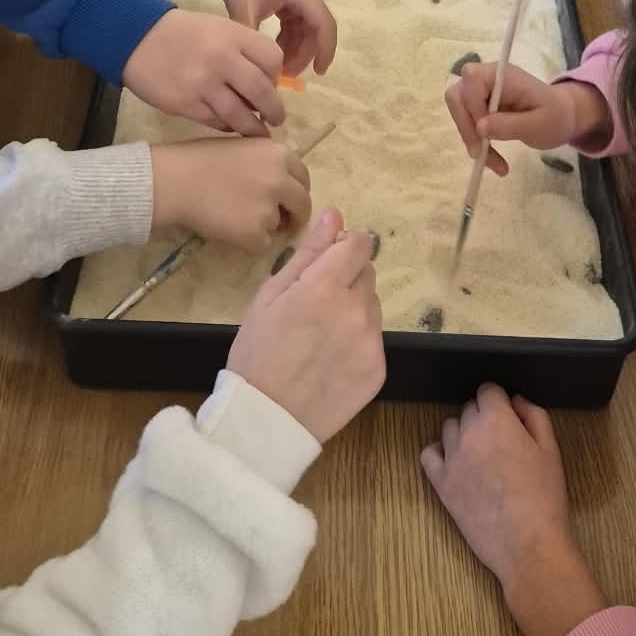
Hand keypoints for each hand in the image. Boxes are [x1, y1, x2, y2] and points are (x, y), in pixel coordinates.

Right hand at [123, 9, 285, 132]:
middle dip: (274, 110)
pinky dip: (228, 126)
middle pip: (262, 92)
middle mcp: (223, 59)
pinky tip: (229, 125)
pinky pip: (217, 122)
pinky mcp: (186, 105)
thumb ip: (243, 50)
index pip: (272, 59)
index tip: (271, 85)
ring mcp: (204, 84)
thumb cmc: (182, 33)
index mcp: (233, 35)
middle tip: (276, 118)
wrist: (136, 38)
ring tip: (257, 132)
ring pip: (241, 115)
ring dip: (253, 127)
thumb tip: (267, 83)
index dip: (276, 76)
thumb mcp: (218, 28)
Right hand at [150, 136, 311, 248]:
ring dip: (266, 226)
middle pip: (303, 203)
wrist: (176, 181)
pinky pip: (262, 243)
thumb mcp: (242, 146)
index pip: (303, 176)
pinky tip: (229, 228)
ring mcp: (271, 208)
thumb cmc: (199, 159)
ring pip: (280, 225)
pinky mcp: (256, 233)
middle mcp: (281, 179)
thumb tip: (280, 182)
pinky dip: (250, 241)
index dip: (296, 189)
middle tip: (282, 221)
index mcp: (278, 153)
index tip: (288, 198)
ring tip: (237, 217)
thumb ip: (266, 162)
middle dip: (294, 214)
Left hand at [196, 0, 337, 75]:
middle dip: (304, 54)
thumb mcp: (245, 9)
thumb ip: (254, 39)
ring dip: (295, 47)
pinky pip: (295, 21)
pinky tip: (273, 49)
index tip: (318, 74)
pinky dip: (288, 37)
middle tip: (286, 75)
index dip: (325, 51)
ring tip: (277, 66)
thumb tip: (260, 69)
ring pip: (306, 27)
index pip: (324, 26)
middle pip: (316, 29)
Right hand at [228, 207, 385, 441]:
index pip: (360, 245)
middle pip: (367, 273)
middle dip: (347, 279)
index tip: (329, 262)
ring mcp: (371, 343)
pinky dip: (358, 341)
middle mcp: (356, 311)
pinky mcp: (378, 370)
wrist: (265, 420)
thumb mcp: (270, 295)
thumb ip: (308, 253)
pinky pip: (375, 339)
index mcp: (325, 287)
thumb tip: (335, 214)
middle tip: (316, 305)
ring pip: (372, 306)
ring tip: (321, 335)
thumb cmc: (257, 351)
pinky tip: (331, 358)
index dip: (345, 248)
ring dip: (354, 309)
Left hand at [421, 385, 603, 635]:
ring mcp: (451, 458)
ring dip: (464, 435)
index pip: (488, 390)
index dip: (500, 403)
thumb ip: (533, 415)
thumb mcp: (550, 449)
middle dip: (484, 419)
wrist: (529, 544)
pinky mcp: (441, 483)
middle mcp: (468, 432)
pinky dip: (439, 454)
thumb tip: (515, 400)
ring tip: (482, 458)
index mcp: (496, 419)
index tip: (509, 419)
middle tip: (502, 444)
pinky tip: (456, 464)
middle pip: (469, 409)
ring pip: (450, 429)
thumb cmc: (545, 496)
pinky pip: (428, 454)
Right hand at [445, 61, 605, 172]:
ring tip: (491, 162)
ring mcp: (482, 91)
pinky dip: (475, 141)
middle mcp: (488, 78)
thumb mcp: (540, 125)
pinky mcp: (480, 105)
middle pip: (457, 95)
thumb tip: (480, 127)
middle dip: (465, 126)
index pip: (472, 80)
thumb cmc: (556, 116)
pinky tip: (491, 159)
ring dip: (469, 137)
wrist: (562, 117)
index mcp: (504, 75)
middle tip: (480, 153)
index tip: (485, 133)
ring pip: (459, 110)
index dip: (472, 106)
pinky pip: (467, 121)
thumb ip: (510, 125)